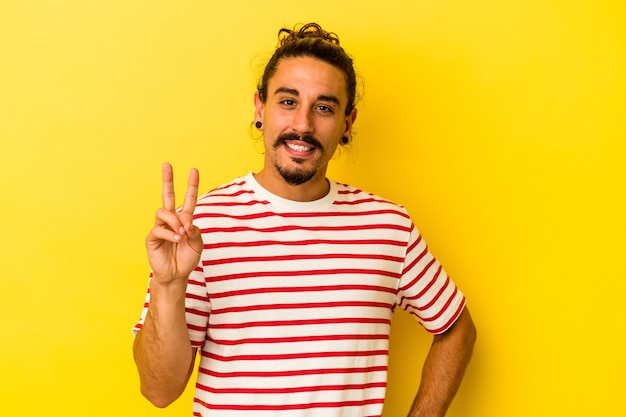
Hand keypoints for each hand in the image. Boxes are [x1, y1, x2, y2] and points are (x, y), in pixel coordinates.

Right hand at [146, 163, 202, 283]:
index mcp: (184, 220)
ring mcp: (161, 228)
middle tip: (167, 165)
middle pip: (167, 196)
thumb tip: (187, 223)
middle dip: (167, 180)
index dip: (191, 185)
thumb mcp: (197, 245)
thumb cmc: (187, 259)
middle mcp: (172, 221)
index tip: (194, 170)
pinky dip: (169, 234)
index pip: (189, 199)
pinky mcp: (152, 237)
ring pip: (163, 212)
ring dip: (174, 221)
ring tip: (181, 234)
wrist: (176, 275)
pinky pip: (159, 229)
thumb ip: (195, 232)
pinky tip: (176, 240)